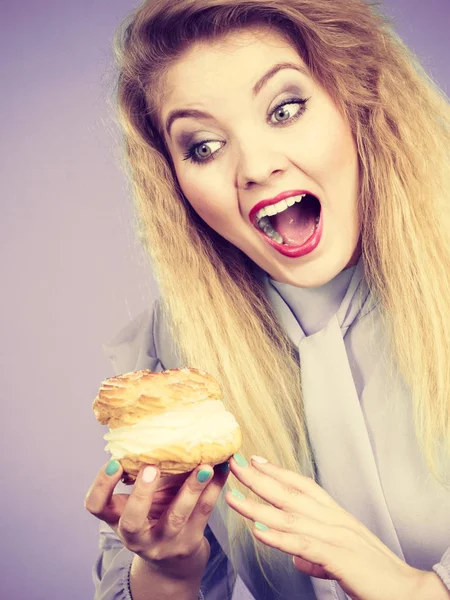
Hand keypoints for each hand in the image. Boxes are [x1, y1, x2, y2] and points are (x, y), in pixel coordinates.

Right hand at [84, 459, 229, 580]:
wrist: (174, 562)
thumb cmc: (154, 516)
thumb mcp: (141, 500)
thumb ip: (142, 474)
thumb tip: (155, 428)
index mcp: (118, 518)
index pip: (96, 506)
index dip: (101, 486)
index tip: (114, 463)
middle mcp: (136, 536)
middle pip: (131, 522)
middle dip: (142, 494)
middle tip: (151, 467)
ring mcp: (163, 543)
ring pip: (176, 517)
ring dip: (191, 489)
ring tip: (204, 466)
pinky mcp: (189, 543)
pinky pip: (203, 512)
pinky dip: (214, 487)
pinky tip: (222, 468)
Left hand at [226, 454, 426, 599]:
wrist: (405, 590)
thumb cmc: (372, 572)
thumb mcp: (341, 555)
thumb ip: (317, 551)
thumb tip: (296, 555)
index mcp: (334, 514)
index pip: (301, 485)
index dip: (277, 471)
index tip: (254, 460)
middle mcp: (332, 518)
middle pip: (289, 493)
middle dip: (258, 478)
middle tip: (234, 465)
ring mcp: (335, 535)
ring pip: (288, 516)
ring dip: (257, 506)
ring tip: (233, 496)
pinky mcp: (337, 557)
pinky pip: (302, 544)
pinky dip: (278, 537)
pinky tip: (258, 531)